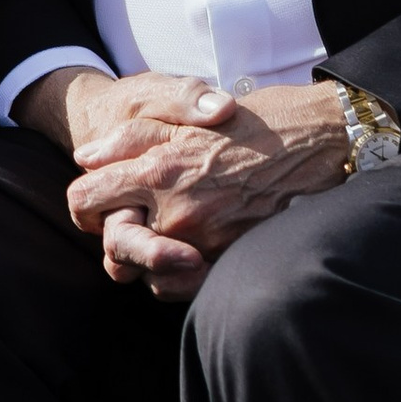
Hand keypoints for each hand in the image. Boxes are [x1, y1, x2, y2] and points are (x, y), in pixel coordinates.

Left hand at [19, 68, 351, 297]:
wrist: (317, 142)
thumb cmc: (252, 122)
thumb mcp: (185, 115)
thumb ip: (129, 138)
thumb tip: (86, 158)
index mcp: (160, 171)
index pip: (87, 198)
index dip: (83, 199)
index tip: (96, 198)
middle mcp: (178, 213)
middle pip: (113, 242)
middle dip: (114, 229)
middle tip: (128, 215)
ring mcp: (205, 243)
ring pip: (145, 269)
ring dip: (146, 253)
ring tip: (164, 226)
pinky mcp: (229, 261)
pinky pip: (180, 286)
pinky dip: (176, 271)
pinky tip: (187, 246)